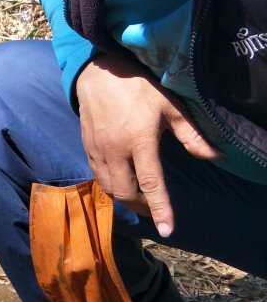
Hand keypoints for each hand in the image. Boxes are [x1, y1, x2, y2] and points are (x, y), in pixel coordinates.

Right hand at [75, 53, 219, 236]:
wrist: (98, 71)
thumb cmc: (139, 86)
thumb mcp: (170, 105)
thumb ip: (191, 134)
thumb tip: (214, 156)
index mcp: (139, 141)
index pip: (151, 184)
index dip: (160, 209)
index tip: (167, 230)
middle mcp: (116, 150)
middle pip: (125, 192)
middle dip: (141, 206)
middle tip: (154, 207)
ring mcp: (98, 149)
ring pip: (109, 186)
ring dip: (124, 197)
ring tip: (138, 197)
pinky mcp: (87, 145)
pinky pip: (98, 174)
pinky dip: (110, 184)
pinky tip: (120, 179)